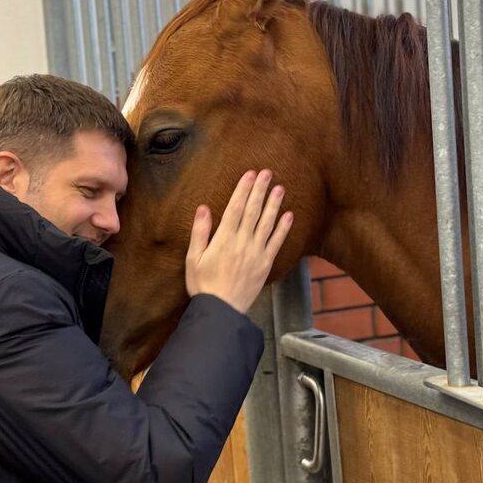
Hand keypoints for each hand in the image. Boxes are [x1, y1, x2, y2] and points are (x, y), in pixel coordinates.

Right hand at [185, 170, 293, 313]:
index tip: (249, 174)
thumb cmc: (203, 285)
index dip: (243, 190)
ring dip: (274, 204)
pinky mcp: (265, 264)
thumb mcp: (193, 259)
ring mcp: (256, 253)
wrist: (221, 310)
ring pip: (267, 223)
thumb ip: (200, 232)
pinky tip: (289, 216)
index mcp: (223, 239)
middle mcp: (242, 242)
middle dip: (260, 190)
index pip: (235, 208)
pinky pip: (276, 243)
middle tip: (267, 172)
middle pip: (253, 211)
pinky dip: (283, 229)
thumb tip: (203, 208)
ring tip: (280, 188)